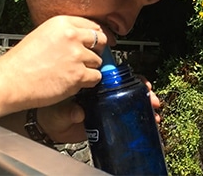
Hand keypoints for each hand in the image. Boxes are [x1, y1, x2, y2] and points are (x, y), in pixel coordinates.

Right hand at [0, 15, 108, 111]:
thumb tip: (87, 38)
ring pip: (99, 61)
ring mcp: (77, 55)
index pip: (93, 25)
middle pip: (101, 41)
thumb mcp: (43, 34)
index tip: (100, 42)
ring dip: (90, 68)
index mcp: (62, 23)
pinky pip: (96, 77)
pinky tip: (74, 82)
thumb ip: (65, 34)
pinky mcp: (78, 75)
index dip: (98, 36)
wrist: (10, 81)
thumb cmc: (22, 62)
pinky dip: (88, 81)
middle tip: (88, 58)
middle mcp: (72, 36)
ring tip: (72, 72)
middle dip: (97, 50)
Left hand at [39, 80, 161, 143]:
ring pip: (133, 98)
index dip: (132, 77)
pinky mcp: (111, 118)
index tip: (143, 83)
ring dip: (146, 102)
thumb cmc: (51, 110)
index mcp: (93, 80)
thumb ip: (67, 110)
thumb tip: (78, 113)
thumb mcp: (57, 108)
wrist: (49, 128)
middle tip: (151, 96)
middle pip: (130, 86)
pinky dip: (143, 116)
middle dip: (144, 90)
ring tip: (153, 109)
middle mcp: (104, 90)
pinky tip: (152, 120)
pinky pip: (129, 114)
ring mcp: (108, 103)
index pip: (118, 74)